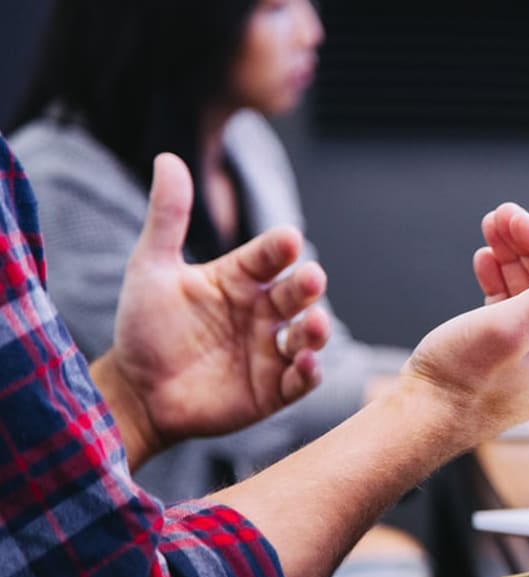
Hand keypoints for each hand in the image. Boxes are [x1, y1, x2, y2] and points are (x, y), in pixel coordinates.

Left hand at [97, 153, 330, 464]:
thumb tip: (168, 158)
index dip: (280, 248)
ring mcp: (271, 350)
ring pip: (308, 335)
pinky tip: (305, 364)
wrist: (135, 392)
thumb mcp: (151, 268)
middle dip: (308, 286)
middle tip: (311, 279)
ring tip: (314, 325)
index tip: (287, 239)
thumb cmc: (144, 328)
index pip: (269, 256)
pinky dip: (309, 372)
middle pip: (296, 293)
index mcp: (240, 279)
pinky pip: (301, 379)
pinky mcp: (273, 389)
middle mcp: (262, 311)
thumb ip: (167, 217)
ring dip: (317, 329)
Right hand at [400, 203, 528, 441]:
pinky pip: (515, 308)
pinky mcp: (510, 356)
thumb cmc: (462, 382)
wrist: (421, 420)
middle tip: (498, 216)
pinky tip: (485, 262)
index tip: (514, 217)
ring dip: (513, 257)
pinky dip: (501, 281)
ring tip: (489, 230)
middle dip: (528, 244)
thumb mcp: (512, 327)